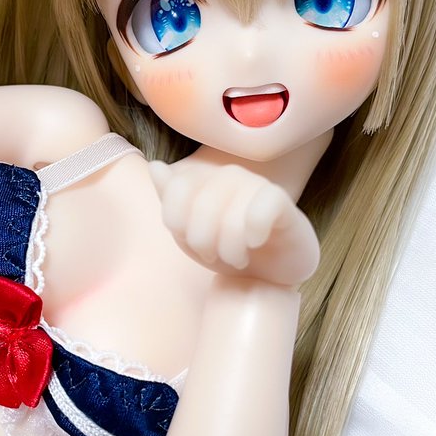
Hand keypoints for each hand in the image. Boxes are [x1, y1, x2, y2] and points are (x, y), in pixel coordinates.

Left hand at [150, 158, 319, 287]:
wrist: (270, 269)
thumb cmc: (226, 247)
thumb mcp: (189, 231)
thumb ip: (171, 200)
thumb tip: (155, 166)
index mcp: (203, 178)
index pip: (176, 190)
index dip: (178, 223)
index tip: (189, 239)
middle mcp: (229, 174)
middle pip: (200, 208)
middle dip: (203, 242)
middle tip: (215, 254)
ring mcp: (256, 184)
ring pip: (230, 219)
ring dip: (230, 250)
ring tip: (237, 256)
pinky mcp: (280, 200)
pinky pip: (258, 216)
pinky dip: (253, 237)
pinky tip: (257, 242)